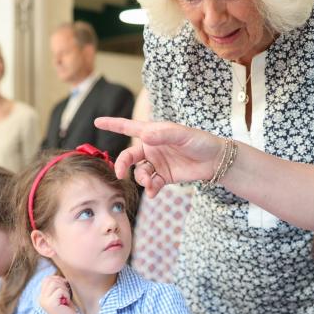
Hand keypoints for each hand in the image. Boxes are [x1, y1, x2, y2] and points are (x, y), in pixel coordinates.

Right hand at [39, 275, 79, 313]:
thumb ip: (58, 286)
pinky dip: (66, 295)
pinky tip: (66, 302)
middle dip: (61, 284)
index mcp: (43, 296)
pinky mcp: (50, 304)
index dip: (57, 279)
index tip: (65, 287)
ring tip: (66, 299)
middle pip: (50, 280)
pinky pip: (60, 290)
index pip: (46, 279)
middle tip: (66, 294)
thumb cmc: (68, 309)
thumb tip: (59, 276)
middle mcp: (41, 298)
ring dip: (64, 289)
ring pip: (55, 284)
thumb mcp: (61, 296)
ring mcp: (44, 301)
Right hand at [94, 118, 224, 197]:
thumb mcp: (183, 135)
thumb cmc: (200, 142)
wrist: (216, 161)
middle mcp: (152, 148)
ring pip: (139, 172)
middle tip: (120, 174)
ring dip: (141, 179)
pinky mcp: (165, 176)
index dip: (113, 124)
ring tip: (150, 184)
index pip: (129, 126)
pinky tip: (154, 192)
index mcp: (154, 133)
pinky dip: (150, 188)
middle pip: (129, 156)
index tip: (97, 121)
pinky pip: (151, 183)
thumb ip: (164, 134)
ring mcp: (157, 163)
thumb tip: (145, 135)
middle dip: (122, 165)